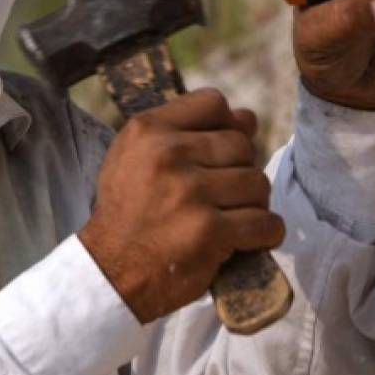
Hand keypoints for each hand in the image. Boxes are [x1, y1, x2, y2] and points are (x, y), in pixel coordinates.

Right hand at [78, 90, 284, 323]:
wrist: (109, 271)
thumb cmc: (127, 211)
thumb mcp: (134, 156)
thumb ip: (182, 131)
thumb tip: (247, 117)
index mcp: (148, 130)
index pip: (213, 103)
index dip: (227, 125)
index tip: (220, 152)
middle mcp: (168, 155)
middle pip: (241, 145)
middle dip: (240, 171)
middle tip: (224, 195)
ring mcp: (190, 192)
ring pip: (257, 183)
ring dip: (253, 204)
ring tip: (231, 217)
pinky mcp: (209, 231)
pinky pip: (265, 223)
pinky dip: (265, 234)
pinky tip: (247, 239)